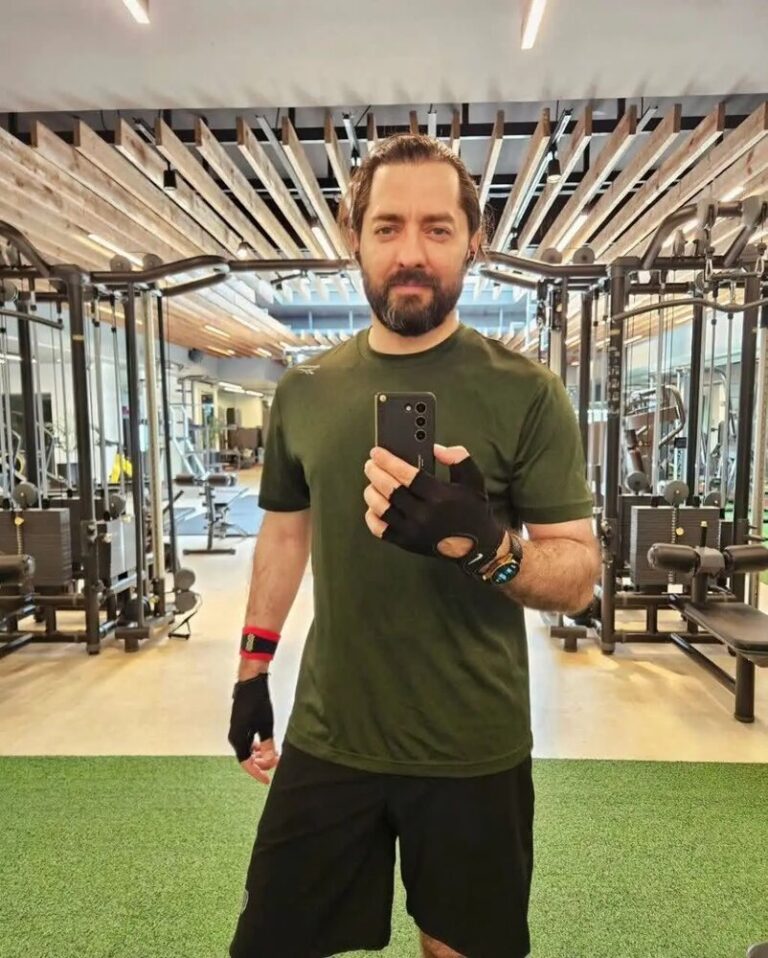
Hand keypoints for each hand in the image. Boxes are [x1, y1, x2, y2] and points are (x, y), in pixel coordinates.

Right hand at [228, 674, 279, 783]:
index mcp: (238, 739)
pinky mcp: (240, 725)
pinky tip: (266, 745)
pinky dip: (257, 746)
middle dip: (261, 763)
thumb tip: (271, 762)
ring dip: (260, 755)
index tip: (267, 780)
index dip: (257, 773)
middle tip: (276, 763)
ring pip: (248, 750)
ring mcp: (237, 731)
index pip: (246, 763)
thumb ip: (268, 745)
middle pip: (247, 758)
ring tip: (274, 755)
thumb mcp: (266, 725)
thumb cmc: (258, 703)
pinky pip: (247, 742)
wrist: (250, 683)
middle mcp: (234, 737)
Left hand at [363, 444, 505, 573]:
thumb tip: (435, 448)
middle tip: (370, 464)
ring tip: (371, 482)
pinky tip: (373, 506)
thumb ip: (457, 457)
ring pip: (381, 508)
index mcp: (439, 496)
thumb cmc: (474, 510)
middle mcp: (424, 515)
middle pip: (390, 490)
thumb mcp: (473, 479)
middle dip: (375, 473)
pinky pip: (380, 530)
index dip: (388, 461)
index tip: (377, 453)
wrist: (477, 545)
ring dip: (371, 492)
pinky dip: (372, 516)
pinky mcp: (407, 543)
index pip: (406, 475)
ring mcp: (413, 531)